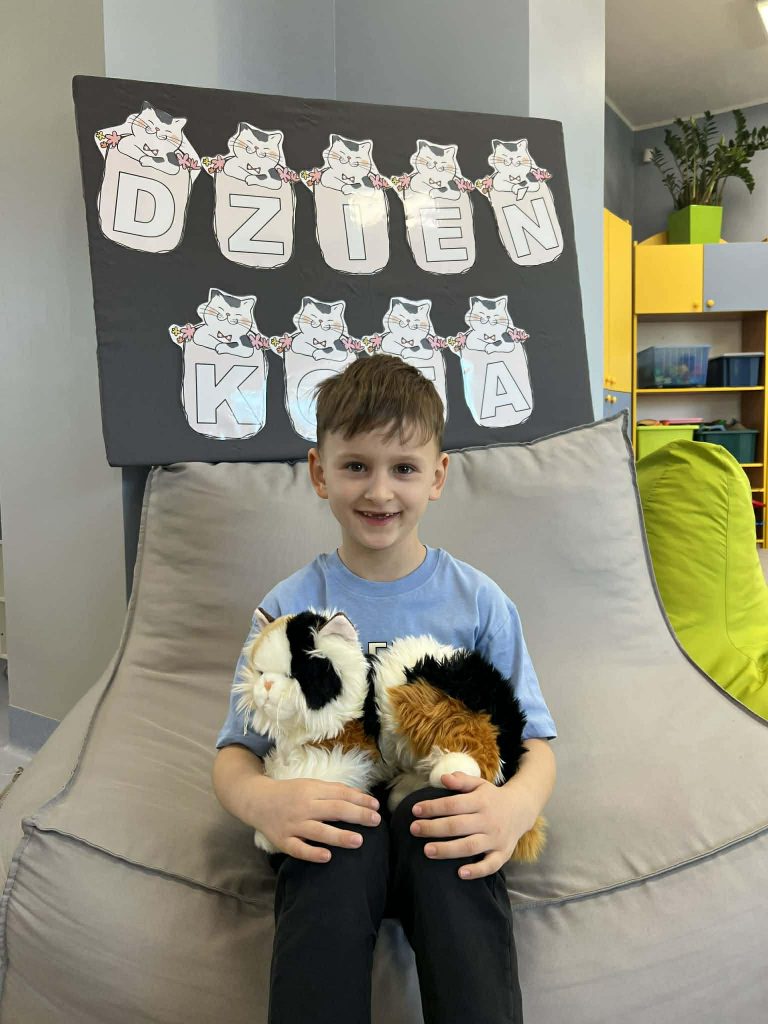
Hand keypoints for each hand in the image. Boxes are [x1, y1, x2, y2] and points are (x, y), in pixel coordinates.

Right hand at [250, 777, 380, 863]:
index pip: (340, 794)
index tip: (376, 806)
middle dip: (357, 815)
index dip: (359, 799)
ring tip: (359, 841)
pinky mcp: (283, 841)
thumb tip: (360, 796)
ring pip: (318, 831)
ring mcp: (293, 824)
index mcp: (311, 790)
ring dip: (339, 836)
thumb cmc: (290, 793)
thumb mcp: (310, 785)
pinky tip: (328, 857)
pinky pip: (298, 849)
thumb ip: (332, 790)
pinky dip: (312, 853)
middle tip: (376, 821)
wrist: (256, 801)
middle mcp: (303, 806)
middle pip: (333, 810)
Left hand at [409, 772, 535, 880]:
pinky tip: (460, 873)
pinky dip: (477, 871)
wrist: (521, 809)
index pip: (453, 804)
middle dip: (433, 828)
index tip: (415, 810)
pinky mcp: (503, 853)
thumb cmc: (491, 798)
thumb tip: (443, 778)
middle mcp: (488, 820)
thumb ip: (461, 780)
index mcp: (481, 801)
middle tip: (414, 829)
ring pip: (470, 846)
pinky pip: (491, 865)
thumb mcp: (479, 784)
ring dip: (448, 850)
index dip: (433, 807)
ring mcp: (496, 838)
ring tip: (427, 850)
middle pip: (457, 826)